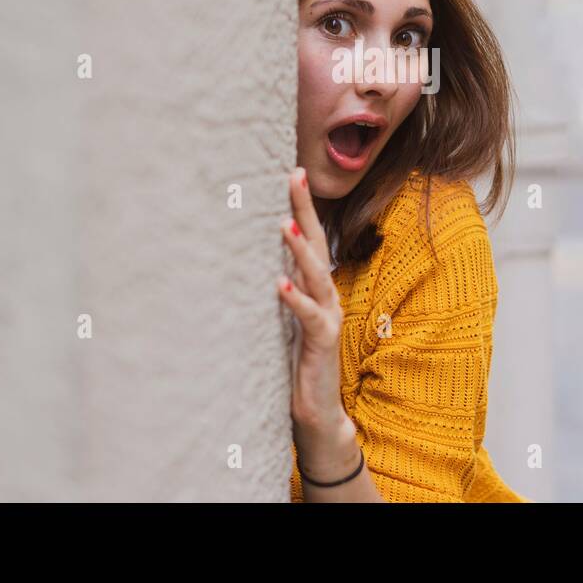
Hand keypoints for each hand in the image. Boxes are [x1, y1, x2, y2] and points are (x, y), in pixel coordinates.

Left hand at [277, 167, 345, 434]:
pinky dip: (295, 299)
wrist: (318, 409)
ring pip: (317, 276)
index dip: (304, 207)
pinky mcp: (323, 342)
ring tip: (285, 225)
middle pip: (319, 245)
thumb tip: (254, 259)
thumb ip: (282, 289)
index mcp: (318, 288)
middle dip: (306, 210)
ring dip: (301, 250)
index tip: (293, 173)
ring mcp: (328, 318)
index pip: (313, 239)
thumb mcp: (286, 318)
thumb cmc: (298, 362)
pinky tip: (280, 284)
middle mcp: (327, 297)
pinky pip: (310, 317)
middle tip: (294, 176)